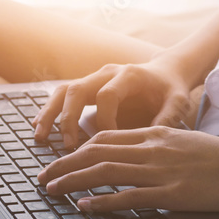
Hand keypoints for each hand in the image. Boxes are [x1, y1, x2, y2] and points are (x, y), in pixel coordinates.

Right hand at [33, 54, 199, 149]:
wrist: (165, 72)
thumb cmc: (171, 90)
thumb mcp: (179, 102)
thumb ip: (168, 118)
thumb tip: (150, 142)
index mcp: (129, 74)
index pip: (107, 95)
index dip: (104, 120)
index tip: (108, 142)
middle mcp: (107, 72)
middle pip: (78, 89)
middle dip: (69, 118)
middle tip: (67, 146)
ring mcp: (94, 77)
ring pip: (64, 90)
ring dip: (50, 113)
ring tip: (40, 136)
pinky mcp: (88, 86)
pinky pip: (63, 95)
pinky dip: (50, 110)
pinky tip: (39, 128)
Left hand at [35, 126, 218, 212]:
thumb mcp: (186, 144)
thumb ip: (161, 148)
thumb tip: (138, 159)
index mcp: (156, 135)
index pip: (106, 137)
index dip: (77, 148)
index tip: (60, 160)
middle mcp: (153, 148)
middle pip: (97, 151)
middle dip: (64, 164)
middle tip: (43, 178)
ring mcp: (162, 170)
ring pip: (106, 170)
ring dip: (73, 181)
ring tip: (52, 190)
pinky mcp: (173, 192)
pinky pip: (130, 196)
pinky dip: (103, 201)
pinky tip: (85, 206)